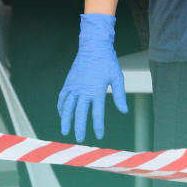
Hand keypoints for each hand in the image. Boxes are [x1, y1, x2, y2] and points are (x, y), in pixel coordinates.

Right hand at [58, 13, 127, 142]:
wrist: (94, 46)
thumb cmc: (108, 62)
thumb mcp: (117, 77)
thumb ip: (120, 96)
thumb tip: (124, 111)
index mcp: (97, 90)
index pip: (96, 113)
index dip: (97, 126)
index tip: (99, 136)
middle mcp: (83, 90)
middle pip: (79, 113)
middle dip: (79, 127)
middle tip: (79, 139)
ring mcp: (74, 86)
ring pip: (67, 107)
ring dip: (65, 120)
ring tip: (65, 131)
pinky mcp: (68, 82)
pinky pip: (62, 97)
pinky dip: (61, 107)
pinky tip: (62, 114)